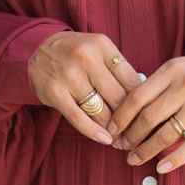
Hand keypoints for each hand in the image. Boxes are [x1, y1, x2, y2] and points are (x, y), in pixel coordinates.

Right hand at [27, 28, 144, 144]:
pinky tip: (104, 139)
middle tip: (136, 132)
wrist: (38, 49)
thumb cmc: (77, 54)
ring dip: (112, 128)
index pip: (131, 79)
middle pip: (117, 96)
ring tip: (121, 138)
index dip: (141, 101)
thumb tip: (145, 96)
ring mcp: (69, 75)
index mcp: (102, 45)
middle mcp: (86, 57)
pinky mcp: (55, 92)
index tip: (147, 116)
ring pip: (100, 110)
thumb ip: (120, 70)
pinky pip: (79, 118)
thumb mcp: (99, 51)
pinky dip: (93, 132)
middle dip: (129, 118)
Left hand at [105, 44, 184, 172]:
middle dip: (129, 137)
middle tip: (120, 148)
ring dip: (145, 151)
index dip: (120, 117)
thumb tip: (131, 107)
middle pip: (147, 118)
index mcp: (173, 70)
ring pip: (165, 135)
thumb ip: (160, 83)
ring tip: (134, 160)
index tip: (110, 130)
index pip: (137, 97)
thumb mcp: (184, 66)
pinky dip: (173, 160)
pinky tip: (161, 168)